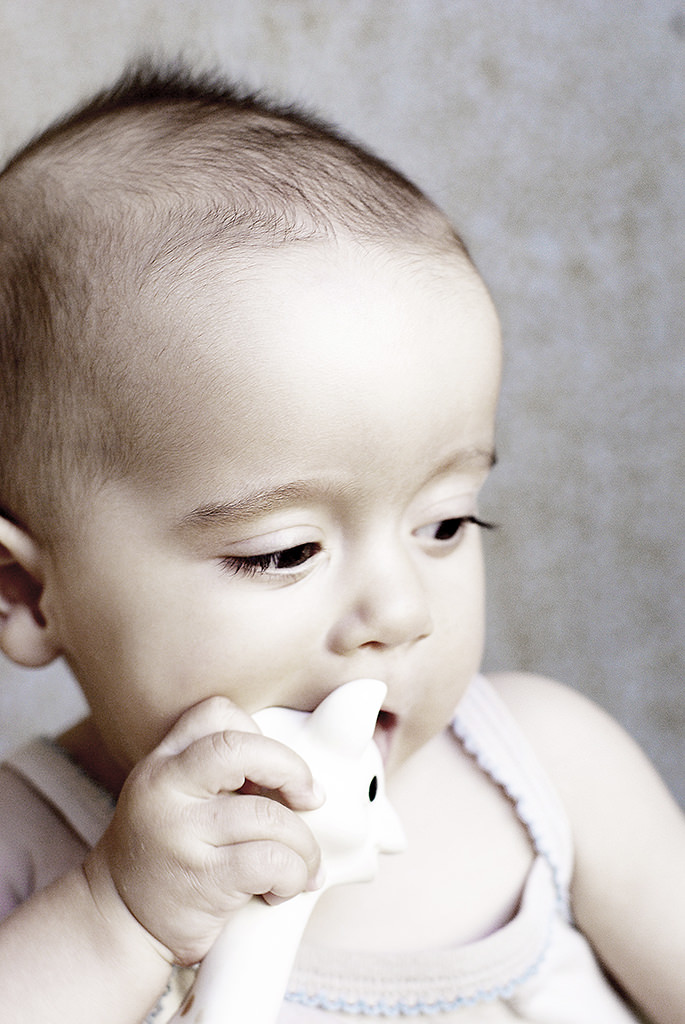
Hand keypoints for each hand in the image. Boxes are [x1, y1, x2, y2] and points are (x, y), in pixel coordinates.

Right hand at [83, 696, 323, 965]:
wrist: (117, 922)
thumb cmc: (167, 853)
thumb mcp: (176, 798)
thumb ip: (219, 774)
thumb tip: (298, 774)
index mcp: (162, 762)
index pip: (217, 712)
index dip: (259, 734)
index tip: (272, 771)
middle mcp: (164, 788)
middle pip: (241, 749)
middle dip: (292, 770)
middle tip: (310, 798)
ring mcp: (180, 833)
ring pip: (269, 816)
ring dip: (304, 843)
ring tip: (304, 862)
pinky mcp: (202, 879)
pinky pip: (272, 861)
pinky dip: (294, 875)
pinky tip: (283, 888)